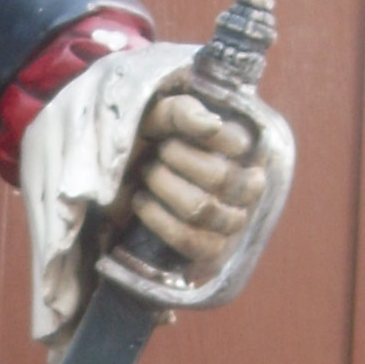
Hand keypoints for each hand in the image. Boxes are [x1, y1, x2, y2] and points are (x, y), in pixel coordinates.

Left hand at [124, 87, 270, 276]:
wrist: (115, 180)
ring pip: (203, 209)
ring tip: (147, 176)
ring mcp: (234, 222)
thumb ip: (183, 112)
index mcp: (244, 150)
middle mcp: (248, 186)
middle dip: (176, 162)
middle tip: (155, 156)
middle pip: (221, 178)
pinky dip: (159, 220)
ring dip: (164, 188)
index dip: (199, 139)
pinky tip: (142, 201)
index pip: (238, 143)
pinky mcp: (213, 252)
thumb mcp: (158, 116)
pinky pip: (191, 241)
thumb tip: (214, 125)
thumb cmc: (146, 141)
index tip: (168, 137)